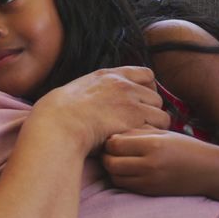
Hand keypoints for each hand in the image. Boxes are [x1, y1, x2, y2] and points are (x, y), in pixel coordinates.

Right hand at [31, 67, 169, 154]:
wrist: (60, 125)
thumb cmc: (58, 115)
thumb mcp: (74, 92)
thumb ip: (90, 91)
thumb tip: (87, 100)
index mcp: (109, 76)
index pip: (145, 74)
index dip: (147, 90)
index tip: (141, 103)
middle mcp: (124, 85)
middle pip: (156, 95)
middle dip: (151, 110)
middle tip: (142, 126)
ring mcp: (131, 101)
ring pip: (160, 112)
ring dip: (154, 124)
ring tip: (141, 137)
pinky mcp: (136, 119)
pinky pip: (159, 126)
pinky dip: (153, 135)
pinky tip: (141, 143)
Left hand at [101, 128, 218, 195]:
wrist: (208, 171)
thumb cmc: (185, 147)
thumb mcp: (163, 133)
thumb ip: (137, 133)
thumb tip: (111, 136)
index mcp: (153, 145)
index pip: (115, 144)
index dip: (109, 140)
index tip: (113, 137)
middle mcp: (149, 165)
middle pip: (110, 163)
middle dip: (106, 155)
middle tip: (110, 150)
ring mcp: (149, 182)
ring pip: (115, 177)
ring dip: (111, 168)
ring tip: (118, 159)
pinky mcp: (150, 192)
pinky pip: (125, 186)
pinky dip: (120, 178)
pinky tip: (127, 169)